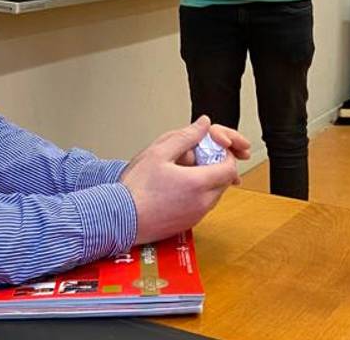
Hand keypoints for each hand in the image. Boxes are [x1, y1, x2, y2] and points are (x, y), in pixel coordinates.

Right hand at [121, 116, 240, 244]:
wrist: (120, 219)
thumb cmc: (135, 189)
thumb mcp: (158, 152)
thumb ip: (185, 136)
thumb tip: (203, 125)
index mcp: (198, 183)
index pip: (229, 168)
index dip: (226, 155)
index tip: (214, 148)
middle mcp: (202, 203)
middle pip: (224, 182)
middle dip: (217, 167)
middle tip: (198, 157)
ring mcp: (196, 216)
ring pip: (214, 194)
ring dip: (208, 181)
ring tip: (185, 171)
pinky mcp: (188, 224)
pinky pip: (203, 206)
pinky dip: (199, 194)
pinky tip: (178, 187)